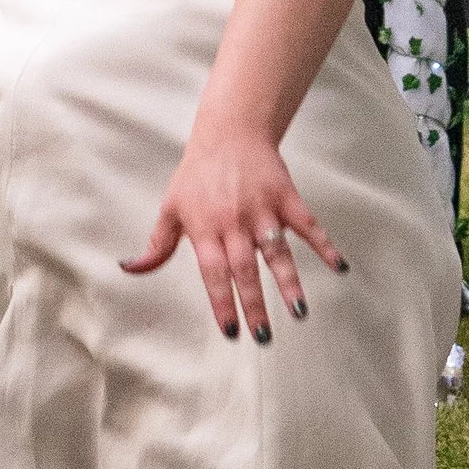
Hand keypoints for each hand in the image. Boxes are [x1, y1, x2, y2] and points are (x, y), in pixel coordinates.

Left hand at [123, 113, 346, 340]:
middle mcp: (234, 222)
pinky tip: (338, 266)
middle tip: (263, 336)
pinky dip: (324, 245)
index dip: (221, 302)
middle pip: (245, 270)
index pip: (213, 273)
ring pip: (277, 252)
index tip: (231, 331)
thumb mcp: (170, 208)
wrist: (229, 132)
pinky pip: (308, 225)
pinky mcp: (287, 197)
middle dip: (254, 304)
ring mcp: (263, 210)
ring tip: (299, 311)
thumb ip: (157, 245)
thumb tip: (130, 269)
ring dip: (289, 282)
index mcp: (205, 229)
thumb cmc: (197, 174)